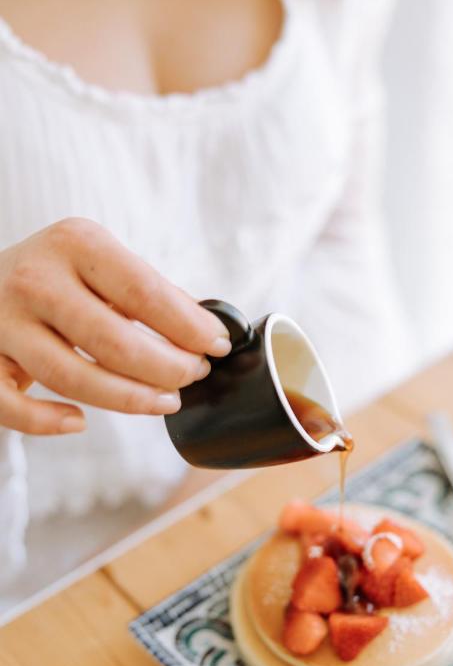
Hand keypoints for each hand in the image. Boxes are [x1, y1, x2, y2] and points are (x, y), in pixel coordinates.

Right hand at [0, 218, 230, 433]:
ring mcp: (2, 321)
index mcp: (74, 244)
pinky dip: (48, 422)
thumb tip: (206, 328)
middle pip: (114, 341)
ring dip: (128, 399)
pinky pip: (13, 406)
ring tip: (164, 402)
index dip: (189, 327)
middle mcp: (35, 278)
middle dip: (167, 368)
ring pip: (73, 376)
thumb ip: (147, 291)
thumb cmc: (53, 277)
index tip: (218, 345)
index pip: (144, 292)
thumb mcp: (97, 263)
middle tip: (191, 376)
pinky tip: (79, 421)